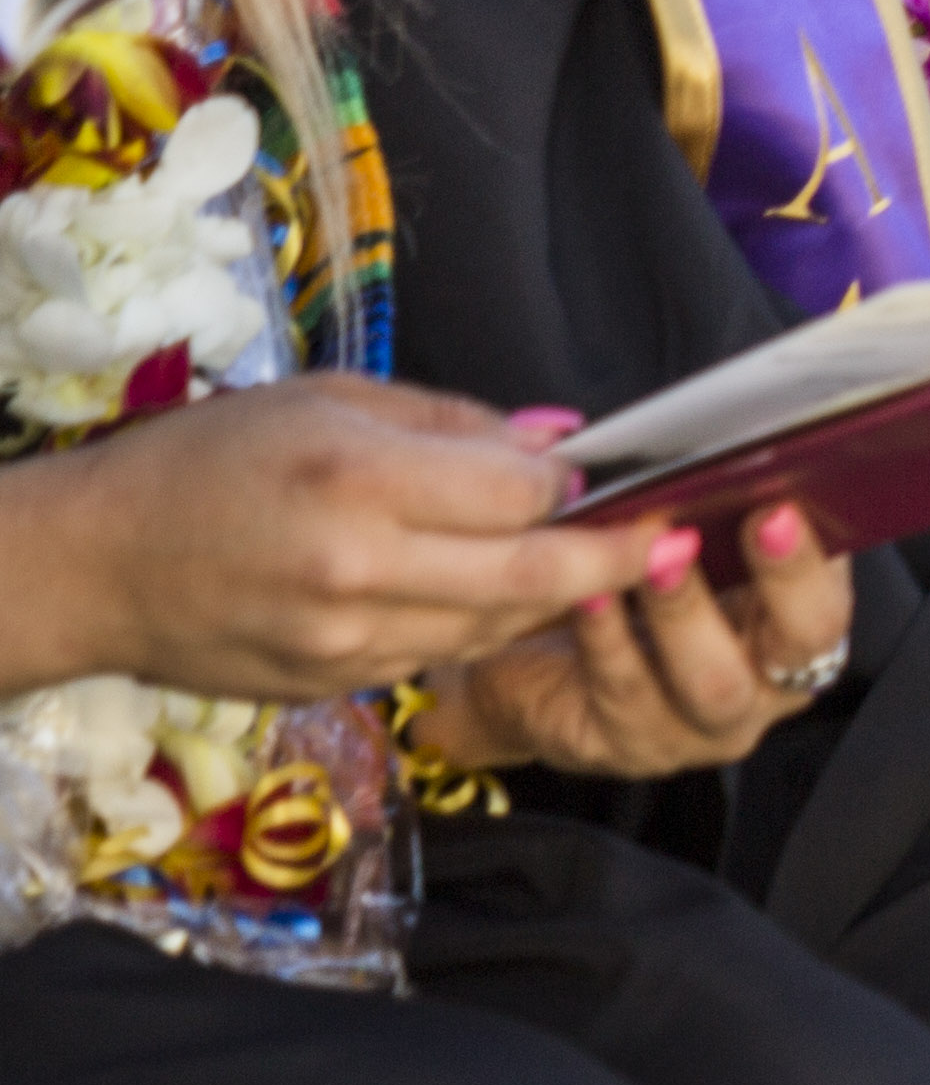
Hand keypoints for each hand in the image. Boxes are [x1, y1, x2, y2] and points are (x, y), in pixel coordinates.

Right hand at [0, 375, 643, 703]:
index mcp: (360, 479)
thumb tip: (561, 440)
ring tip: (603, 564)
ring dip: (557, 597)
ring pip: (498, 625)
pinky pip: (443, 654)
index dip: (578, 483)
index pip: (523, 492)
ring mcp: (348, 640)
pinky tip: (499, 594)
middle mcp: (361, 569)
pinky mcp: (337, 686)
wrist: (98, 566)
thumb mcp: (329, 399)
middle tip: (676, 541)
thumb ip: (454, 423)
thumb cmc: (211, 459)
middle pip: (533, 574)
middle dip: (617, 560)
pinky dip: (482, 624)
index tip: (618, 471)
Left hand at [409, 502, 854, 778]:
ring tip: (655, 555)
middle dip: (780, 578)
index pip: (832, 598)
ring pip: (713, 681)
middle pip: (800, 646)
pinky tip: (588, 594)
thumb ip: (728, 516)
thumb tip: (745, 451)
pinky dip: (608, 637)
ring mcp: (699, 727)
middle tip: (752, 519)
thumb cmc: (628, 595)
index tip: (784, 505)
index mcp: (795, 631)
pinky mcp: (627, 747)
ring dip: (686, 610)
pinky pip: (624, 692)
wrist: (535, 667)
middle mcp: (765, 686)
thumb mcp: (691, 552)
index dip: (815, 558)